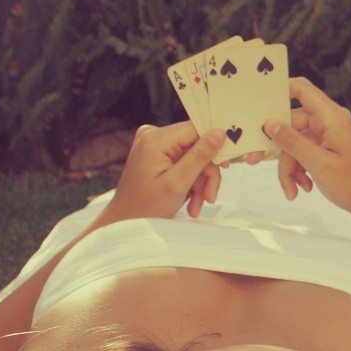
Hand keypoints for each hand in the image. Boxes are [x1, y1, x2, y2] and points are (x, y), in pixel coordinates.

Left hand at [104, 122, 226, 222]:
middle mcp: (154, 135)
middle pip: (197, 145)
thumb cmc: (145, 207)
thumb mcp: (178, 183)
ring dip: (200, 182)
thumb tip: (220, 132)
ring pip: (193, 156)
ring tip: (197, 204)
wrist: (124, 221)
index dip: (215, 145)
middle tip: (209, 197)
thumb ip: (200, 156)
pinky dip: (190, 181)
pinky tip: (190, 201)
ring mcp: (154, 144)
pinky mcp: (157, 154)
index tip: (226, 165)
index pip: (196, 128)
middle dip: (206, 173)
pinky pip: (184, 162)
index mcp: (156, 139)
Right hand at [262, 77, 350, 226]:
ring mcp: (328, 135)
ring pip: (295, 143)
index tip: (257, 100)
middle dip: (278, 148)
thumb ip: (292, 142)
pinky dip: (299, 170)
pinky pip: (304, 153)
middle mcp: (330, 121)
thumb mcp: (318, 163)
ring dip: (289, 166)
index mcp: (332, 117)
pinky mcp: (327, 149)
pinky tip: (303, 187)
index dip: (280, 89)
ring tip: (293, 190)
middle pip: (292, 124)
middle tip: (255, 162)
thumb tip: (269, 123)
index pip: (302, 89)